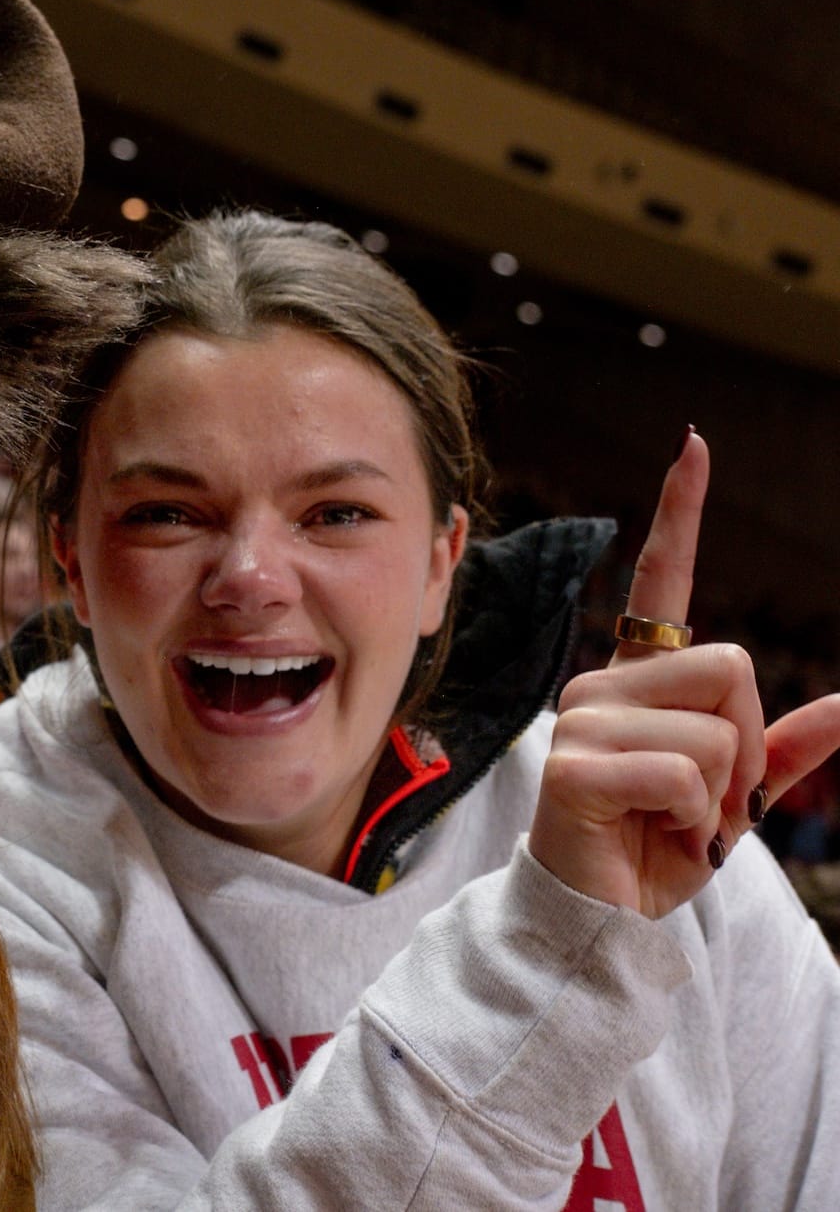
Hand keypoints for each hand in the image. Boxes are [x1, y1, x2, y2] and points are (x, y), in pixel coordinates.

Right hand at [530, 432, 839, 916]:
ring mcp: (583, 721)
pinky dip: (695, 818)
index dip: (680, 513)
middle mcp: (603, 685)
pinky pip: (685, 772)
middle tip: (708, 799)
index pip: (661, 581)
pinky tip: (655, 832)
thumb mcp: (740, 795)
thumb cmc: (658, 846)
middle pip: (730, 666)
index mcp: (640, 680)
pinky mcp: (573, 766)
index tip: (693, 445)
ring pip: (717, 728)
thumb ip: (788, 748)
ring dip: (723, 793)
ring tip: (675, 820)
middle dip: (748, 745)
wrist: (607, 916)